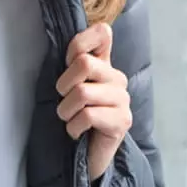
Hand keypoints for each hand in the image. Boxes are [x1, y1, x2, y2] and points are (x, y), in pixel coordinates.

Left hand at [56, 22, 131, 182]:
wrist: (86, 154)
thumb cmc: (74, 115)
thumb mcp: (69, 84)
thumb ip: (73, 62)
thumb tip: (71, 50)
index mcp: (104, 63)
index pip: (102, 32)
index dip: (79, 42)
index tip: (68, 62)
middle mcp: (117, 77)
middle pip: (84, 63)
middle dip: (64, 84)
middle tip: (64, 100)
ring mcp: (123, 99)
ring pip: (83, 92)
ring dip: (66, 110)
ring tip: (69, 118)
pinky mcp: (123, 121)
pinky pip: (88, 115)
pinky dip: (73, 126)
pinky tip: (77, 131)